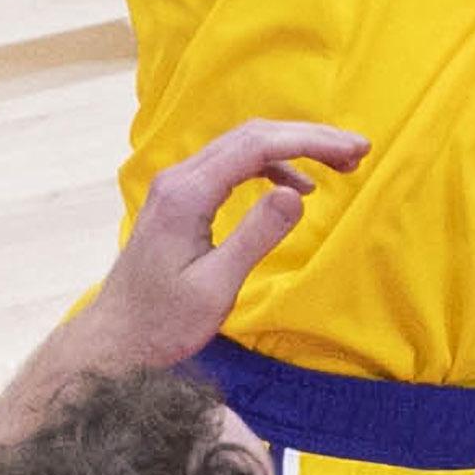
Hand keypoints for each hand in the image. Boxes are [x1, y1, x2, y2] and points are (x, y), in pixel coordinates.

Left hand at [84, 118, 370, 368]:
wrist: (116, 339)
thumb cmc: (163, 322)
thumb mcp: (216, 286)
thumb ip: (255, 237)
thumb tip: (296, 194)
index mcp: (187, 194)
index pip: (257, 146)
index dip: (310, 142)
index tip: (354, 151)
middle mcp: (179, 178)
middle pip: (252, 135)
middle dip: (309, 137)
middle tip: (358, 151)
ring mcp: (177, 186)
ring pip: (243, 146)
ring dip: (293, 149)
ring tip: (339, 166)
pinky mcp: (181, 199)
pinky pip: (232, 166)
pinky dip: (270, 167)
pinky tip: (296, 189)